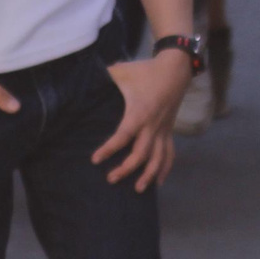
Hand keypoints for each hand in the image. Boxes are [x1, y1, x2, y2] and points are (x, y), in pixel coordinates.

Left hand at [94, 53, 189, 189]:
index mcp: (139, 112)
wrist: (175, 69)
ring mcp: (163, 130)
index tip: (95, 159)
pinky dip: (165, 168)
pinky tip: (158, 182)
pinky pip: (169, 153)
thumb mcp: (122, 72)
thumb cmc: (145, 71)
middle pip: (141, 154)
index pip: (123, 136)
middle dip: (127, 169)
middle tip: (111, 179)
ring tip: (138, 189)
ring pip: (158, 158)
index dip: (109, 149)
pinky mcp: (169, 131)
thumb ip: (104, 77)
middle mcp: (152, 125)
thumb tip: (83, 80)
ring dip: (149, 175)